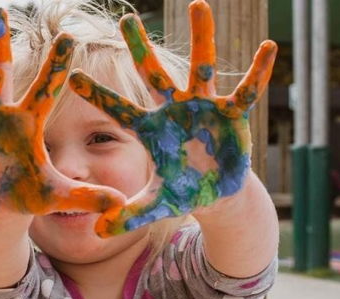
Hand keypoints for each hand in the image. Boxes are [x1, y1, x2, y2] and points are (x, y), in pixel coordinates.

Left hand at [69, 0, 276, 236]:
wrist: (214, 191)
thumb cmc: (182, 191)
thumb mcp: (154, 204)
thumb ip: (126, 216)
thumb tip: (95, 234)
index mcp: (151, 130)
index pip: (118, 110)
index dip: (97, 95)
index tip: (71, 75)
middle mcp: (173, 111)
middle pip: (153, 76)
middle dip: (141, 48)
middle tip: (127, 18)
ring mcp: (202, 109)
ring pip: (201, 69)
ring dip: (202, 39)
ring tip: (198, 4)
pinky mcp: (231, 115)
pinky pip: (245, 91)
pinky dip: (256, 72)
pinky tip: (268, 48)